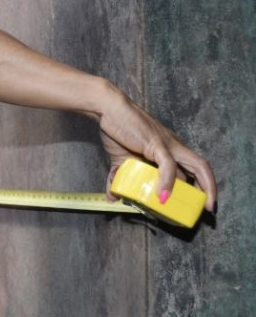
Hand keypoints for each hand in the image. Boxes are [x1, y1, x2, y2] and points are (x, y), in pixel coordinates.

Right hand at [96, 88, 216, 210]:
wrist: (107, 108)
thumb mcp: (121, 160)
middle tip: (207, 207)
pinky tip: (163, 196)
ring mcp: (167, 144)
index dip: (199, 184)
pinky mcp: (156, 144)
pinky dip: (168, 182)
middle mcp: (173, 146)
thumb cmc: (116, 129)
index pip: (191, 168)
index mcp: (168, 149)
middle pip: (201, 167)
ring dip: (202, 186)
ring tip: (198, 204)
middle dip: (209, 188)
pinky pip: (168, 165)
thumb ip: (120, 178)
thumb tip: (114, 197)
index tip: (200, 202)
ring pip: (196, 165)